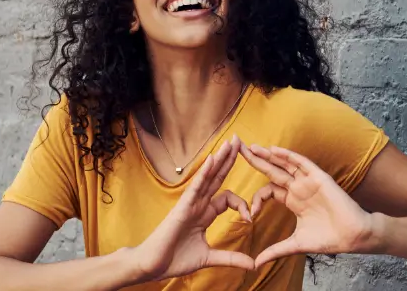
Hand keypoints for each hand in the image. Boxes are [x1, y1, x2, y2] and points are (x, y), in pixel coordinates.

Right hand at [130, 135, 253, 281]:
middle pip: (217, 177)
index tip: (250, 219)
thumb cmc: (175, 260)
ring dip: (221, 159)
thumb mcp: (210, 258)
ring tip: (232, 142)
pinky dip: (204, 172)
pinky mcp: (182, 207)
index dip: (242, 204)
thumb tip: (252, 264)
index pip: (228, 198)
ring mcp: (190, 203)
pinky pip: (196, 186)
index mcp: (204, 214)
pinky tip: (213, 158)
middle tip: (240, 140)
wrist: (153, 266)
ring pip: (208, 176)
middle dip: (229, 159)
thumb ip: (231, 258)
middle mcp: (198, 204)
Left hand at [240, 143, 380, 267]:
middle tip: (237, 150)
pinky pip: (301, 163)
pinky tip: (273, 150)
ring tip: (251, 147)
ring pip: (285, 163)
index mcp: (293, 201)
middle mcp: (298, 188)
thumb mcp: (295, 244)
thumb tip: (256, 264)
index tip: (249, 215)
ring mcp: (308, 181)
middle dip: (255, 161)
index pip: (268, 191)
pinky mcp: (319, 178)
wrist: (352, 237)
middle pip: (272, 171)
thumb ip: (275, 251)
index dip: (256, 199)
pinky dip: (288, 156)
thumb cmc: (328, 239)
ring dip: (268, 155)